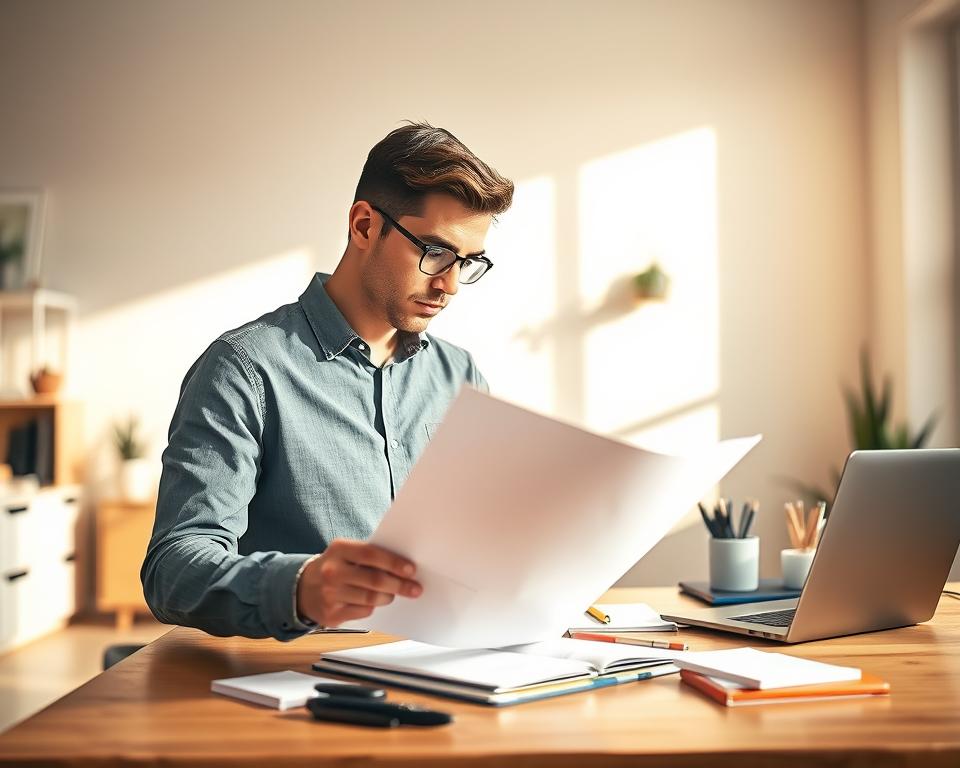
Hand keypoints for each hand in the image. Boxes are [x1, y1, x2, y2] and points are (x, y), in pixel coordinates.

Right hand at [296, 538, 421, 626]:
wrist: (303, 588)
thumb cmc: (336, 567)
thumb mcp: (346, 553)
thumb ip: (370, 556)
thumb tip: (403, 567)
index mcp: (338, 549)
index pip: (371, 554)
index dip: (394, 562)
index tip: (411, 569)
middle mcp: (332, 571)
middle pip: (374, 580)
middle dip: (399, 585)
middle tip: (415, 588)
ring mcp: (330, 594)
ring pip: (371, 599)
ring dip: (388, 597)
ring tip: (393, 594)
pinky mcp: (331, 615)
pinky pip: (363, 612)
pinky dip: (373, 607)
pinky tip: (374, 602)